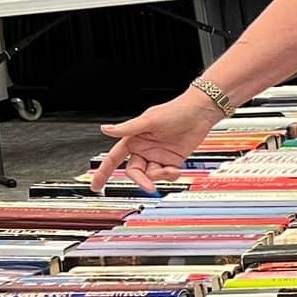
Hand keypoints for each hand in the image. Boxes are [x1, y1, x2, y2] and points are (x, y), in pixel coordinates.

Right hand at [90, 91, 221, 192]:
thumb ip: (127, 128)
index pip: (113, 158)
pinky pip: (165, 174)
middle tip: (148, 186)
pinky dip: (169, 175)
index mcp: (133, 139)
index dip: (103, 172)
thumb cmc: (176, 110)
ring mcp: (157, 155)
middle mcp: (143, 149)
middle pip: (133, 171)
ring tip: (168, 170)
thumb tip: (105, 129)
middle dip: (140, 179)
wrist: (201, 112)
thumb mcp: (149, 120)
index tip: (96, 185)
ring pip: (150, 175)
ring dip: (158, 176)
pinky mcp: (172, 160)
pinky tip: (175, 170)